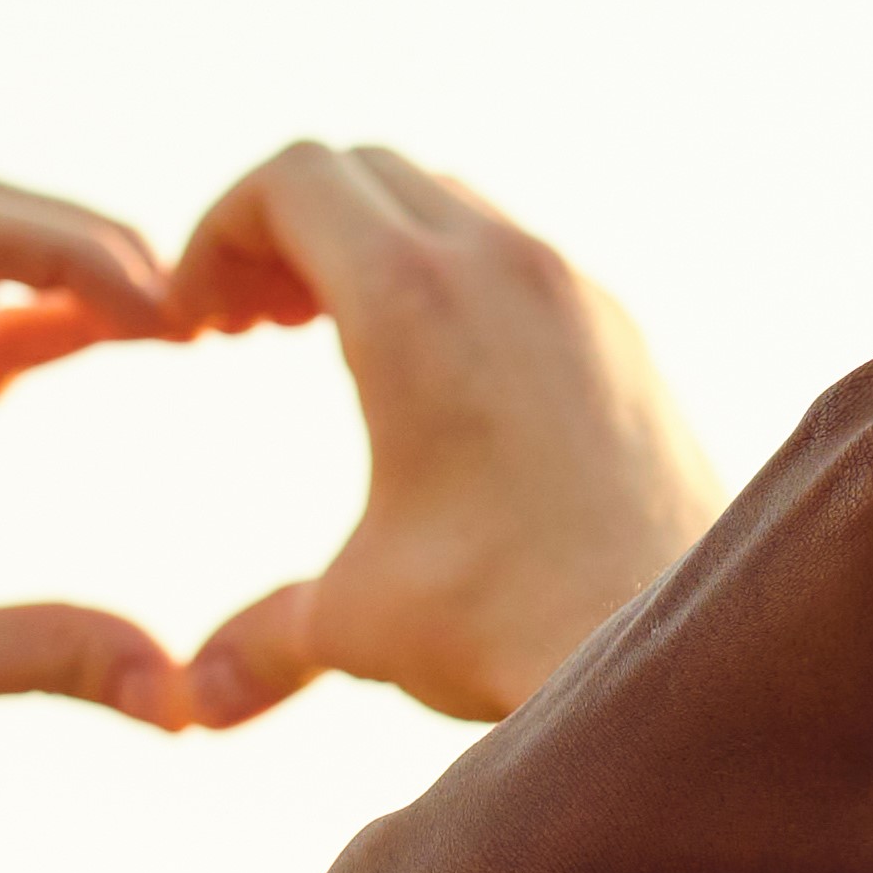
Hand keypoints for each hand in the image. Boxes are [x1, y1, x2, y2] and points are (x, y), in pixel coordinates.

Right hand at [164, 144, 722, 725]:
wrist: (672, 652)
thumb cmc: (506, 623)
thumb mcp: (359, 622)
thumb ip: (265, 637)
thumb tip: (203, 700)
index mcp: (409, 297)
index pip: (290, 179)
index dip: (219, 231)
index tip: (199, 322)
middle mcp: (500, 262)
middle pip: (363, 172)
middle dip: (288, 232)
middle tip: (251, 324)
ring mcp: (574, 291)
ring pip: (448, 204)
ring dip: (375, 248)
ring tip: (332, 342)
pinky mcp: (624, 335)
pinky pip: (521, 259)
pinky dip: (456, 282)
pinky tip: (440, 383)